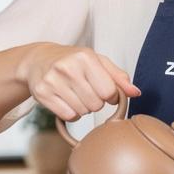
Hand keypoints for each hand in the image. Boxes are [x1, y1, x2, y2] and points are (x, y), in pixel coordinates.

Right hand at [16, 44, 139, 121]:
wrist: (38, 60)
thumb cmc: (73, 61)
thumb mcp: (98, 62)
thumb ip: (119, 77)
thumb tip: (135, 93)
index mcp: (85, 57)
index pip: (109, 91)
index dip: (110, 95)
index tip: (104, 90)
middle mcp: (68, 68)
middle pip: (96, 104)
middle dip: (95, 101)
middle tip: (86, 90)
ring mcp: (52, 81)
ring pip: (83, 112)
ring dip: (83, 107)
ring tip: (75, 93)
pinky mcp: (42, 94)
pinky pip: (68, 116)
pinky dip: (71, 112)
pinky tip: (66, 100)